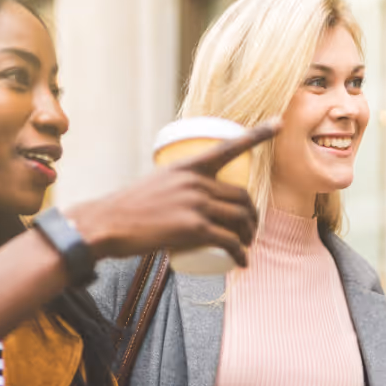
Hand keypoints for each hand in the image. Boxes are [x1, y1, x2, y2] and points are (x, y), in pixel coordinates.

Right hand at [68, 121, 278, 265]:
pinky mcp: (193, 228)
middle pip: (241, 196)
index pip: (229, 147)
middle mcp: (195, 181)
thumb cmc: (127, 209)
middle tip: (249, 230)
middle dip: (252, 215)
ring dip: (249, 236)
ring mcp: (195, 204)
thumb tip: (193, 200)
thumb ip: (177, 188)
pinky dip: (240, 254)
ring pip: (239, 219)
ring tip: (246, 247)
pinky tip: (242, 262)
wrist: (106, 225)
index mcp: (187, 166)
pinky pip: (228, 241)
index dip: (257, 134)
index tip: (278, 123)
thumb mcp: (156, 185)